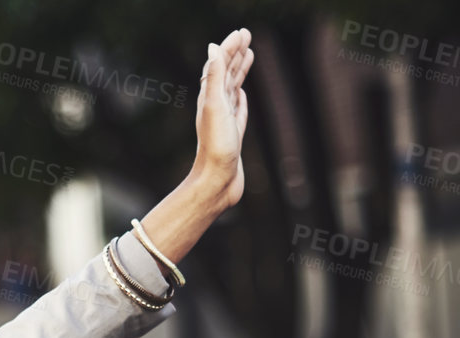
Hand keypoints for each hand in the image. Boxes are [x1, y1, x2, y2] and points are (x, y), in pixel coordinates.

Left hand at [190, 29, 253, 210]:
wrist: (217, 182)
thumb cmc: (216, 146)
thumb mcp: (215, 106)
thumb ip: (215, 76)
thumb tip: (213, 47)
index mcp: (210, 97)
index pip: (220, 64)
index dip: (230, 47)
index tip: (242, 32)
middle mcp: (216, 106)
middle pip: (226, 73)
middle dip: (236, 53)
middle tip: (246, 35)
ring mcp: (225, 120)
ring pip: (233, 88)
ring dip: (239, 70)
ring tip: (248, 55)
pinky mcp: (234, 134)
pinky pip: (238, 110)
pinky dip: (241, 98)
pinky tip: (242, 93)